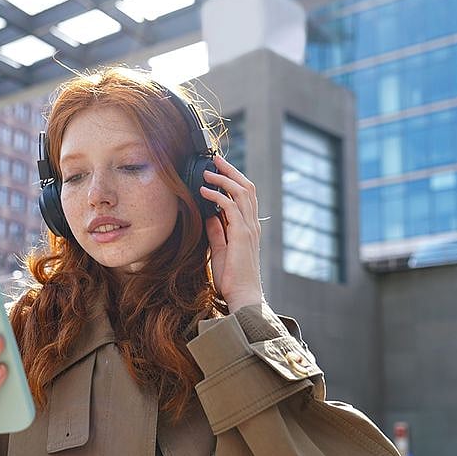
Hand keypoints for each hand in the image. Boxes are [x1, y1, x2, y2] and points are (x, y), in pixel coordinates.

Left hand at [200, 155, 263, 312]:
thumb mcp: (221, 251)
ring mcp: (248, 229)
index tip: (219, 170)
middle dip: (231, 171)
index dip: (234, 180)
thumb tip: (209, 216)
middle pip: (247, 188)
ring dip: (224, 179)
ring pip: (242, 193)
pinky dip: (218, 196)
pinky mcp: (241, 235)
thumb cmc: (233, 279)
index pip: (246, 196)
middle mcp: (251, 225)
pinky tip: (205, 192)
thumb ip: (217, 232)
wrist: (243, 296)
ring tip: (208, 172)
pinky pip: (231, 207)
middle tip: (216, 160)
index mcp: (248, 228)